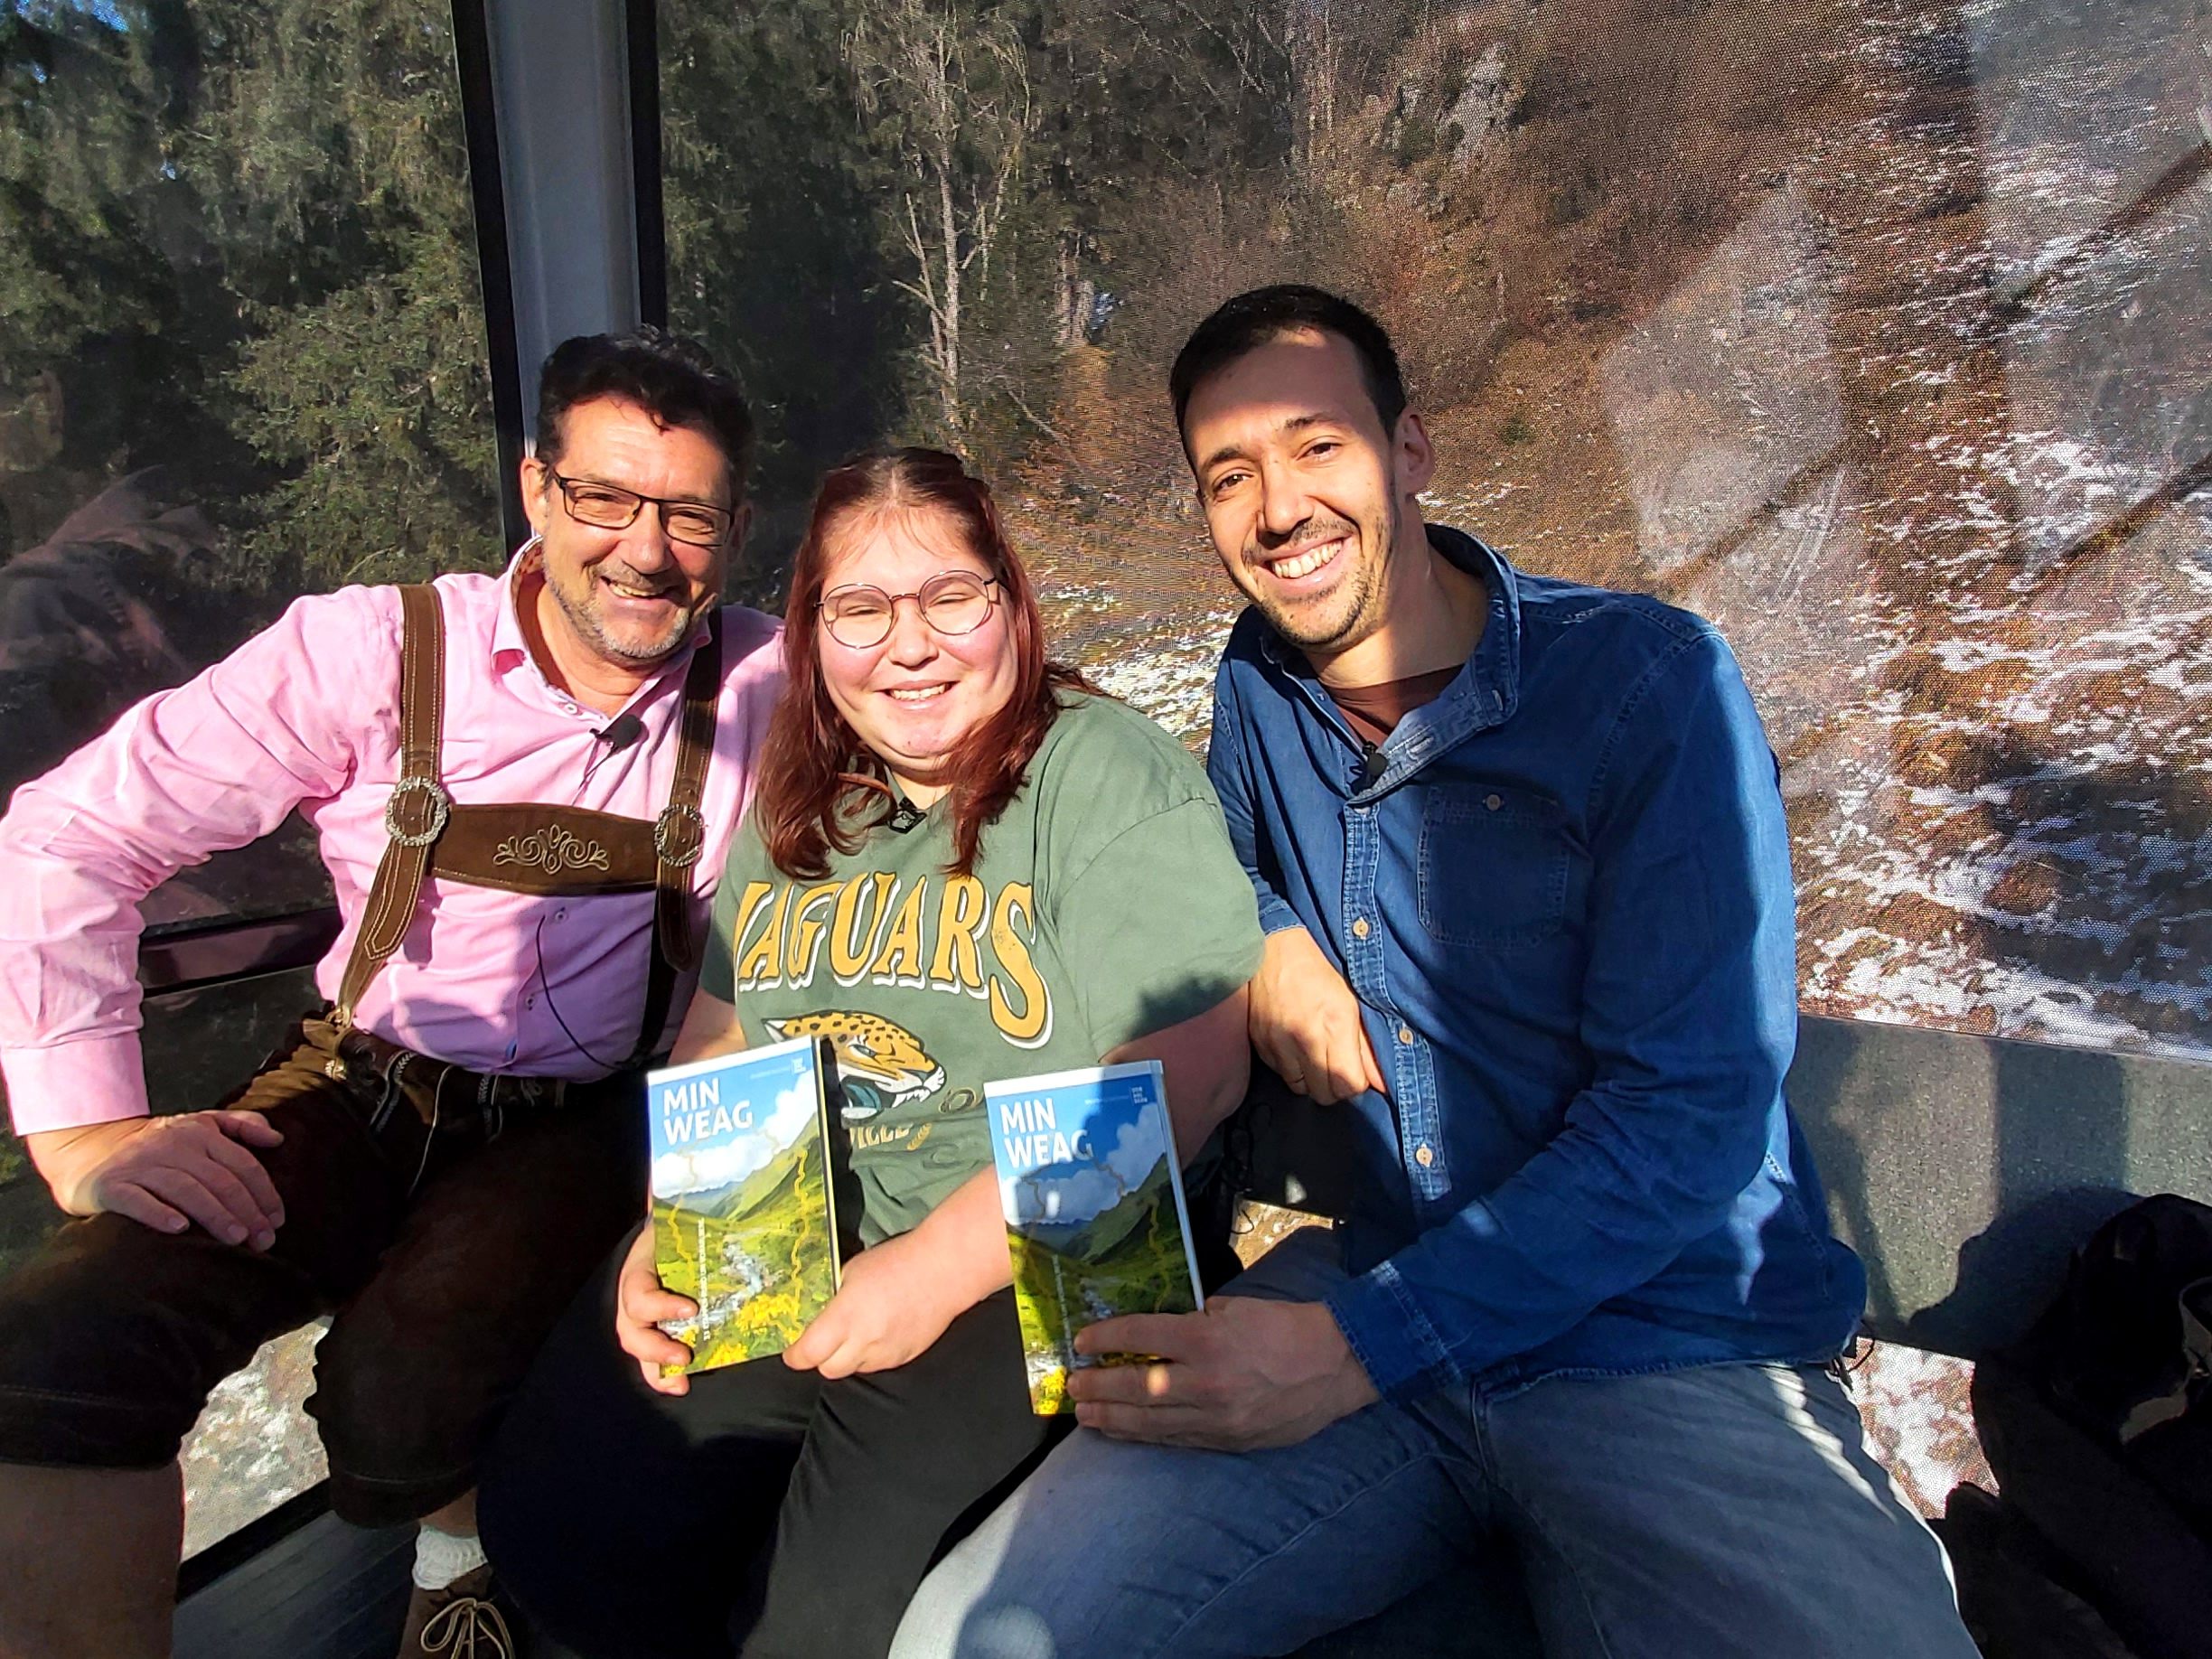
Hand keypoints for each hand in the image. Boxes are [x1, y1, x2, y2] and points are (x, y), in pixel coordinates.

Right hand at [28, 1111, 285, 1249]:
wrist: (90, 1152)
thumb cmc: (159, 1148)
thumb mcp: (200, 1125)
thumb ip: (240, 1126)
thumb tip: (278, 1138)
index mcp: (199, 1131)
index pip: (242, 1163)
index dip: (264, 1193)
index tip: (277, 1221)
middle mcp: (172, 1144)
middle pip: (219, 1179)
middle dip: (247, 1210)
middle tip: (263, 1240)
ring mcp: (140, 1164)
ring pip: (186, 1189)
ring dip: (214, 1214)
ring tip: (236, 1238)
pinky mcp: (112, 1185)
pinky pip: (137, 1200)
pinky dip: (159, 1213)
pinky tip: (179, 1228)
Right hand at [615, 1224, 698, 1395]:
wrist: (684, 1218)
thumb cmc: (684, 1220)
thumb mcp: (679, 1221)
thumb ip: (679, 1217)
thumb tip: (676, 1204)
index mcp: (640, 1266)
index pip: (638, 1292)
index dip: (659, 1305)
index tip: (690, 1309)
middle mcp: (635, 1292)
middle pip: (630, 1328)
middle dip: (653, 1348)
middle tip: (683, 1356)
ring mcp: (644, 1313)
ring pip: (636, 1346)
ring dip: (656, 1369)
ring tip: (680, 1381)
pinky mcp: (658, 1326)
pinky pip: (651, 1356)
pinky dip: (662, 1375)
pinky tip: (679, 1385)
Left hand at [784, 1231, 958, 1379]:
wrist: (944, 1269)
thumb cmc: (897, 1261)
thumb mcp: (851, 1270)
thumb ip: (833, 1298)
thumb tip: (819, 1313)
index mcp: (845, 1317)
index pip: (808, 1354)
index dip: (795, 1355)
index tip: (792, 1351)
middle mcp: (864, 1341)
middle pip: (828, 1369)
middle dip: (821, 1358)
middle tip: (822, 1341)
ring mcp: (886, 1353)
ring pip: (853, 1370)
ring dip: (847, 1357)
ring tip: (856, 1333)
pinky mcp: (905, 1358)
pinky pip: (877, 1366)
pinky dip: (871, 1355)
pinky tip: (879, 1333)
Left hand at [1066, 1296, 1378, 1449]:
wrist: (1337, 1364)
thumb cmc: (1285, 1327)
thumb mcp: (1234, 1309)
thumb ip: (1193, 1321)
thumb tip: (1156, 1334)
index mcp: (1205, 1338)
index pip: (1139, 1337)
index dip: (1105, 1338)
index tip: (1081, 1341)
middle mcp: (1204, 1381)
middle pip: (1136, 1387)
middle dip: (1098, 1387)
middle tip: (1071, 1386)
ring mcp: (1216, 1417)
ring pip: (1151, 1421)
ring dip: (1113, 1419)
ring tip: (1085, 1415)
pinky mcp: (1228, 1440)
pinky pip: (1177, 1439)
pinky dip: (1146, 1435)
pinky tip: (1125, 1432)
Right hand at [1250, 926, 1387, 1102]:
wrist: (1272, 950)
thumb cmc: (1317, 972)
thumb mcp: (1351, 1004)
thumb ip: (1366, 1047)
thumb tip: (1380, 1083)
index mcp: (1334, 1026)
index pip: (1348, 1084)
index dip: (1355, 1084)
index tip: (1356, 1073)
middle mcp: (1305, 1039)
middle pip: (1324, 1094)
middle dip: (1334, 1087)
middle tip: (1336, 1068)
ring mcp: (1278, 1044)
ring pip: (1300, 1088)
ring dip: (1310, 1080)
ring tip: (1315, 1058)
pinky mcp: (1260, 1044)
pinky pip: (1280, 1074)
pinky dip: (1290, 1068)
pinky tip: (1295, 1048)